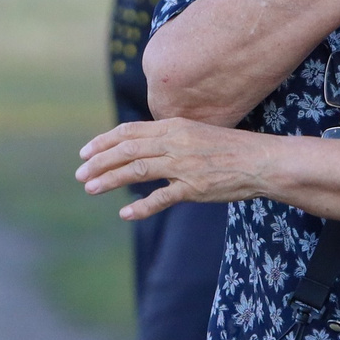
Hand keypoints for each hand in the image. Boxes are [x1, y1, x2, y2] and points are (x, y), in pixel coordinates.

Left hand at [77, 118, 274, 217]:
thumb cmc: (229, 149)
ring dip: (109, 180)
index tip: (85, 152)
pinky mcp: (194, 187)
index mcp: (173, 127)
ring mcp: (183, 165)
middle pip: (126, 150)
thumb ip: (169, 138)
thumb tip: (142, 146)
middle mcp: (174, 142)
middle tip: (80, 174)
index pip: (129, 131)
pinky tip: (125, 213)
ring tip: (90, 189)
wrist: (260, 161)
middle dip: (98, 162)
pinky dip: (141, 206)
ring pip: (136, 170)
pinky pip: (161, 197)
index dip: (103, 141)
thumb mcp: (195, 133)